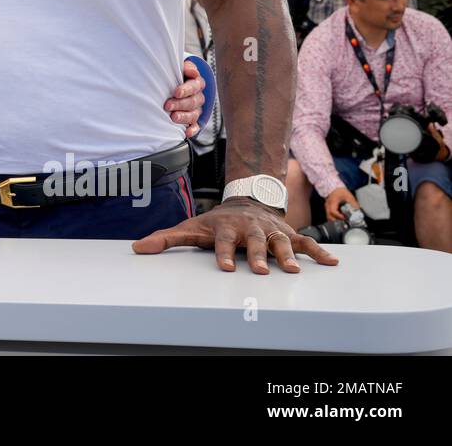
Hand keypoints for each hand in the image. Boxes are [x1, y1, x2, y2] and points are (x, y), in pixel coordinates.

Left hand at [134, 197, 337, 272]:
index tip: (224, 267)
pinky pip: (304, 242)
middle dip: (256, 255)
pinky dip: (318, 251)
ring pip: (280, 242)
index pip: (222, 241)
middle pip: (253, 242)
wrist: (246, 200)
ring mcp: (270, 230)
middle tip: (259, 269)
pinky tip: (331, 263)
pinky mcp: (287, 233)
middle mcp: (249, 228)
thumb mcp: (190, 227)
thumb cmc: (216, 220)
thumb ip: (166, 238)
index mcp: (226, 227)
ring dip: (287, 255)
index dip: (223, 252)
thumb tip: (138, 248)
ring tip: (293, 270)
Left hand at [162, 58, 205, 135]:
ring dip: (184, 117)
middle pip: (193, 101)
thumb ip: (186, 68)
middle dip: (180, 104)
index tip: (176, 92)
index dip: (186, 89)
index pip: (195, 86)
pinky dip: (192, 129)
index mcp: (197, 83)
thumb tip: (193, 72)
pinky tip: (186, 132)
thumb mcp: (179, 69)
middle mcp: (198, 97)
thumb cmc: (175, 76)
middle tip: (167, 105)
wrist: (174, 85)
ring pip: (194, 114)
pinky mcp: (194, 120)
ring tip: (173, 117)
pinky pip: (196, 126)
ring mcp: (197, 109)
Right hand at [324, 185, 360, 221]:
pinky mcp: (328, 208)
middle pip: (329, 216)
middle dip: (337, 220)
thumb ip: (353, 203)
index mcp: (333, 202)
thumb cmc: (340, 191)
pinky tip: (340, 217)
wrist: (335, 188)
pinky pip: (329, 215)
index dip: (339, 216)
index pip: (333, 211)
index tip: (345, 217)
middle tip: (344, 220)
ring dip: (335, 220)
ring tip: (343, 219)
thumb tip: (358, 210)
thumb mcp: (348, 196)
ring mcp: (327, 207)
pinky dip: (334, 218)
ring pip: (329, 217)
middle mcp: (328, 205)